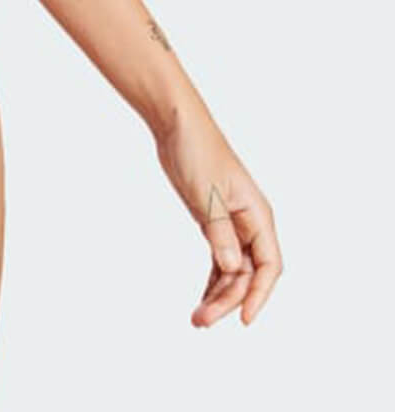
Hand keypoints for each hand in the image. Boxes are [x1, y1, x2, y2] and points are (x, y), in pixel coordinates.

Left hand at [152, 100, 282, 326]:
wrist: (178, 125)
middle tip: (202, 320)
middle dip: (229, 300)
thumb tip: (232, 268)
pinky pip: (220, 260)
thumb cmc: (197, 151)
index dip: (260, 295)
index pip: (269, 265)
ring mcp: (232, 224)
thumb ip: (220, 232)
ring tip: (197, 318)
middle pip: (248, 274)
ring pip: (233, 271)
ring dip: (218, 294)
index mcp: (257, 214)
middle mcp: (250, 223)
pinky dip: (212, 279)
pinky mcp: (214, 222)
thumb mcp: (207, 194)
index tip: (245, 320)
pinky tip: (202, 298)